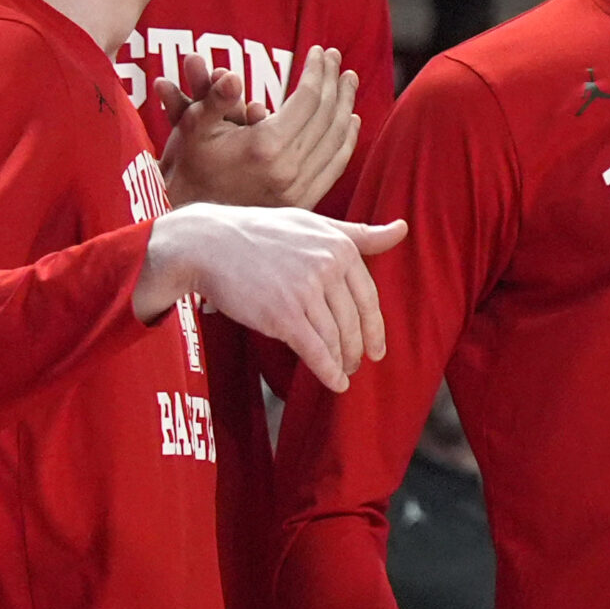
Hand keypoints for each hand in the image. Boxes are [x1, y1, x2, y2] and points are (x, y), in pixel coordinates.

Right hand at [135, 204, 407, 392]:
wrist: (207, 243)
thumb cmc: (261, 233)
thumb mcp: (314, 224)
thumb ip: (359, 234)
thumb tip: (402, 228)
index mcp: (339, 246)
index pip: (368, 297)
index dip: (375, 328)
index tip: (377, 348)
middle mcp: (326, 267)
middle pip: (353, 321)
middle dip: (357, 348)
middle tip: (357, 363)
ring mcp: (305, 292)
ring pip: (335, 338)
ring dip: (342, 361)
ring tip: (342, 371)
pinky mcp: (283, 316)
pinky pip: (315, 351)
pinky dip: (328, 371)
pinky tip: (336, 384)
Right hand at [157, 46, 361, 210]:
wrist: (194, 222)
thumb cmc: (190, 168)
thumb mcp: (194, 127)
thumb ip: (215, 98)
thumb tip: (230, 75)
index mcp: (266, 146)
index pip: (307, 99)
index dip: (316, 71)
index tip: (318, 51)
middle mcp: (290, 168)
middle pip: (327, 116)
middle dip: (334, 82)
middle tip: (336, 59)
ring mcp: (300, 189)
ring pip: (337, 139)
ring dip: (346, 106)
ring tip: (347, 81)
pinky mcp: (304, 202)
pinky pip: (336, 165)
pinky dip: (347, 139)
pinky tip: (350, 120)